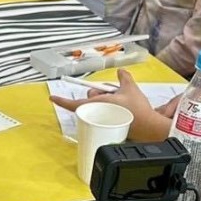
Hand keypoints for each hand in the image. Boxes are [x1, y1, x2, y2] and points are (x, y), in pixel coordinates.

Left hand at [49, 68, 169, 140]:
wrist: (148, 127)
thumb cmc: (137, 110)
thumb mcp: (130, 88)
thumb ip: (124, 77)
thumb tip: (120, 71)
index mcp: (97, 104)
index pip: (74, 103)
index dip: (62, 101)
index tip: (52, 99)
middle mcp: (97, 114)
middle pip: (89, 101)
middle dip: (98, 95)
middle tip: (114, 94)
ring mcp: (101, 123)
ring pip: (96, 108)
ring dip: (104, 104)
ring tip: (121, 103)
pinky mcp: (108, 128)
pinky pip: (103, 116)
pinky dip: (109, 113)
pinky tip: (121, 112)